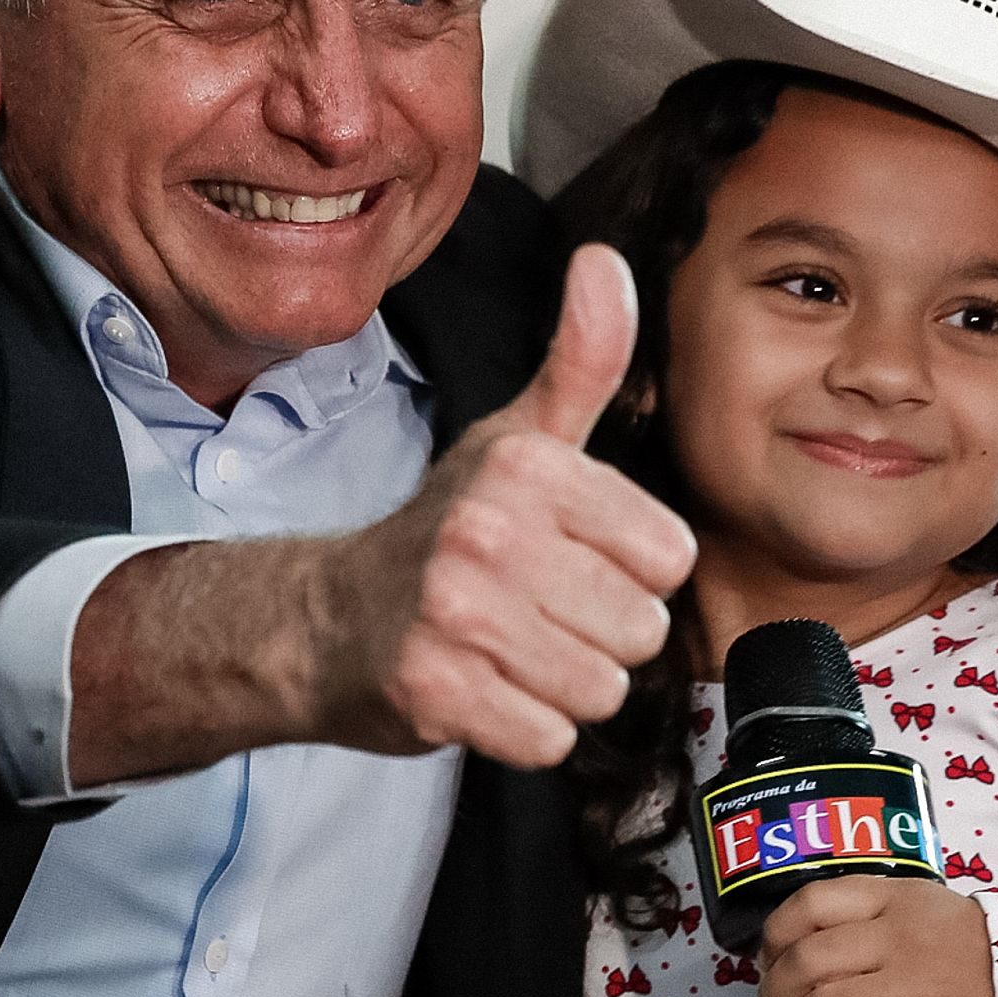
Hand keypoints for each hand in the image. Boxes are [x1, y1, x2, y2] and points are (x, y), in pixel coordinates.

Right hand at [311, 243, 695, 765]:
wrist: (327, 621)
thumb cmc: (447, 529)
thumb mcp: (519, 437)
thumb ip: (582, 358)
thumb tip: (606, 258)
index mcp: (527, 467)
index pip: (670, 556)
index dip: (631, 570)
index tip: (571, 558)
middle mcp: (488, 533)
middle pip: (641, 628)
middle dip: (600, 634)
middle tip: (537, 612)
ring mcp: (455, 616)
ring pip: (601, 689)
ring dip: (566, 685)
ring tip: (513, 651)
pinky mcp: (434, 693)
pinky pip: (549, 738)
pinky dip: (526, 729)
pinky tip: (486, 690)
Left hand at [756, 877, 994, 996]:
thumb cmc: (956, 942)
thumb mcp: (912, 903)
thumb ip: (860, 911)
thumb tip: (791, 946)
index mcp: (889, 900)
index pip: (809, 905)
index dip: (774, 936)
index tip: (766, 960)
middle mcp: (898, 942)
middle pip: (809, 962)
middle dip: (772, 993)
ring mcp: (915, 993)